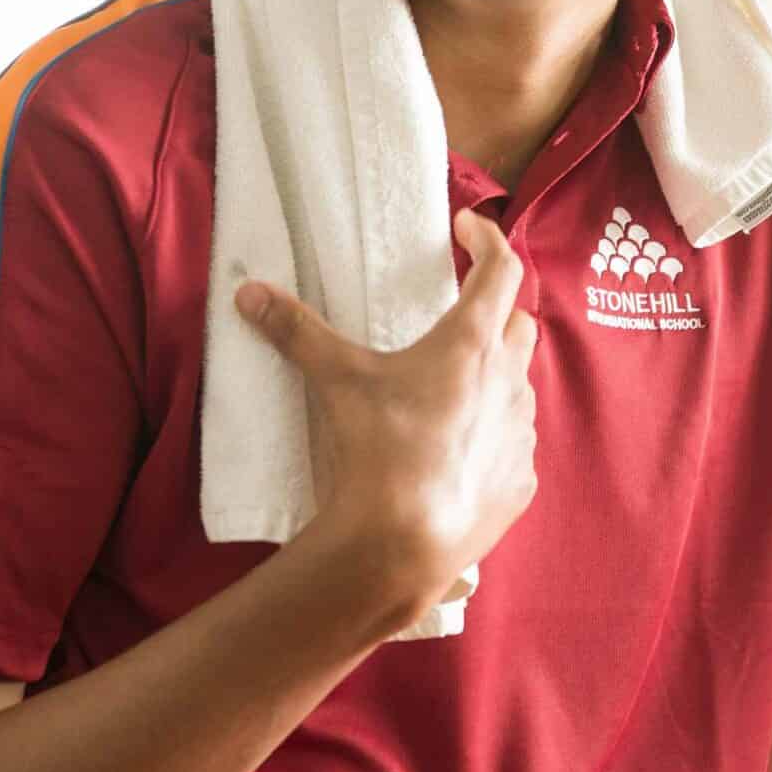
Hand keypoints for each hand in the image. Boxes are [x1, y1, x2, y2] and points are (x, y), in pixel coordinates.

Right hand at [232, 207, 538, 611]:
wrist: (404, 542)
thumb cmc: (379, 450)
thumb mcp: (338, 382)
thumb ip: (297, 331)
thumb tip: (250, 293)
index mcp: (472, 344)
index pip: (501, 269)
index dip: (488, 239)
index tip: (467, 229)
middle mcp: (510, 382)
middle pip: (520, 327)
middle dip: (496, 315)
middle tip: (459, 320)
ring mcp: (521, 435)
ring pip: (519, 390)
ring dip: (495, 382)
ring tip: (451, 394)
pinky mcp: (520, 482)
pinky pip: (513, 448)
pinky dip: (492, 440)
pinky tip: (458, 454)